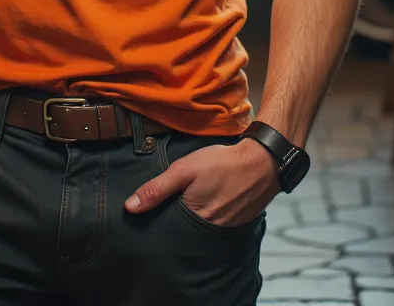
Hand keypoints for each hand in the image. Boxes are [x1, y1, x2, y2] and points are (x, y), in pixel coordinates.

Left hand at [125, 137, 277, 227]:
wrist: (262, 161)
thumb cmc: (222, 163)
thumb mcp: (184, 169)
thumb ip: (157, 188)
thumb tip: (130, 207)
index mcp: (194, 221)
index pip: (168, 230)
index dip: (157, 221)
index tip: (149, 214)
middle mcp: (209, 232)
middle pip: (183, 232)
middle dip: (175, 222)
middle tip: (173, 203)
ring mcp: (224, 230)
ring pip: (199, 230)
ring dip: (192, 219)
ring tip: (190, 202)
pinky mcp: (235, 224)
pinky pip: (215, 226)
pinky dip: (209, 216)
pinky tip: (208, 202)